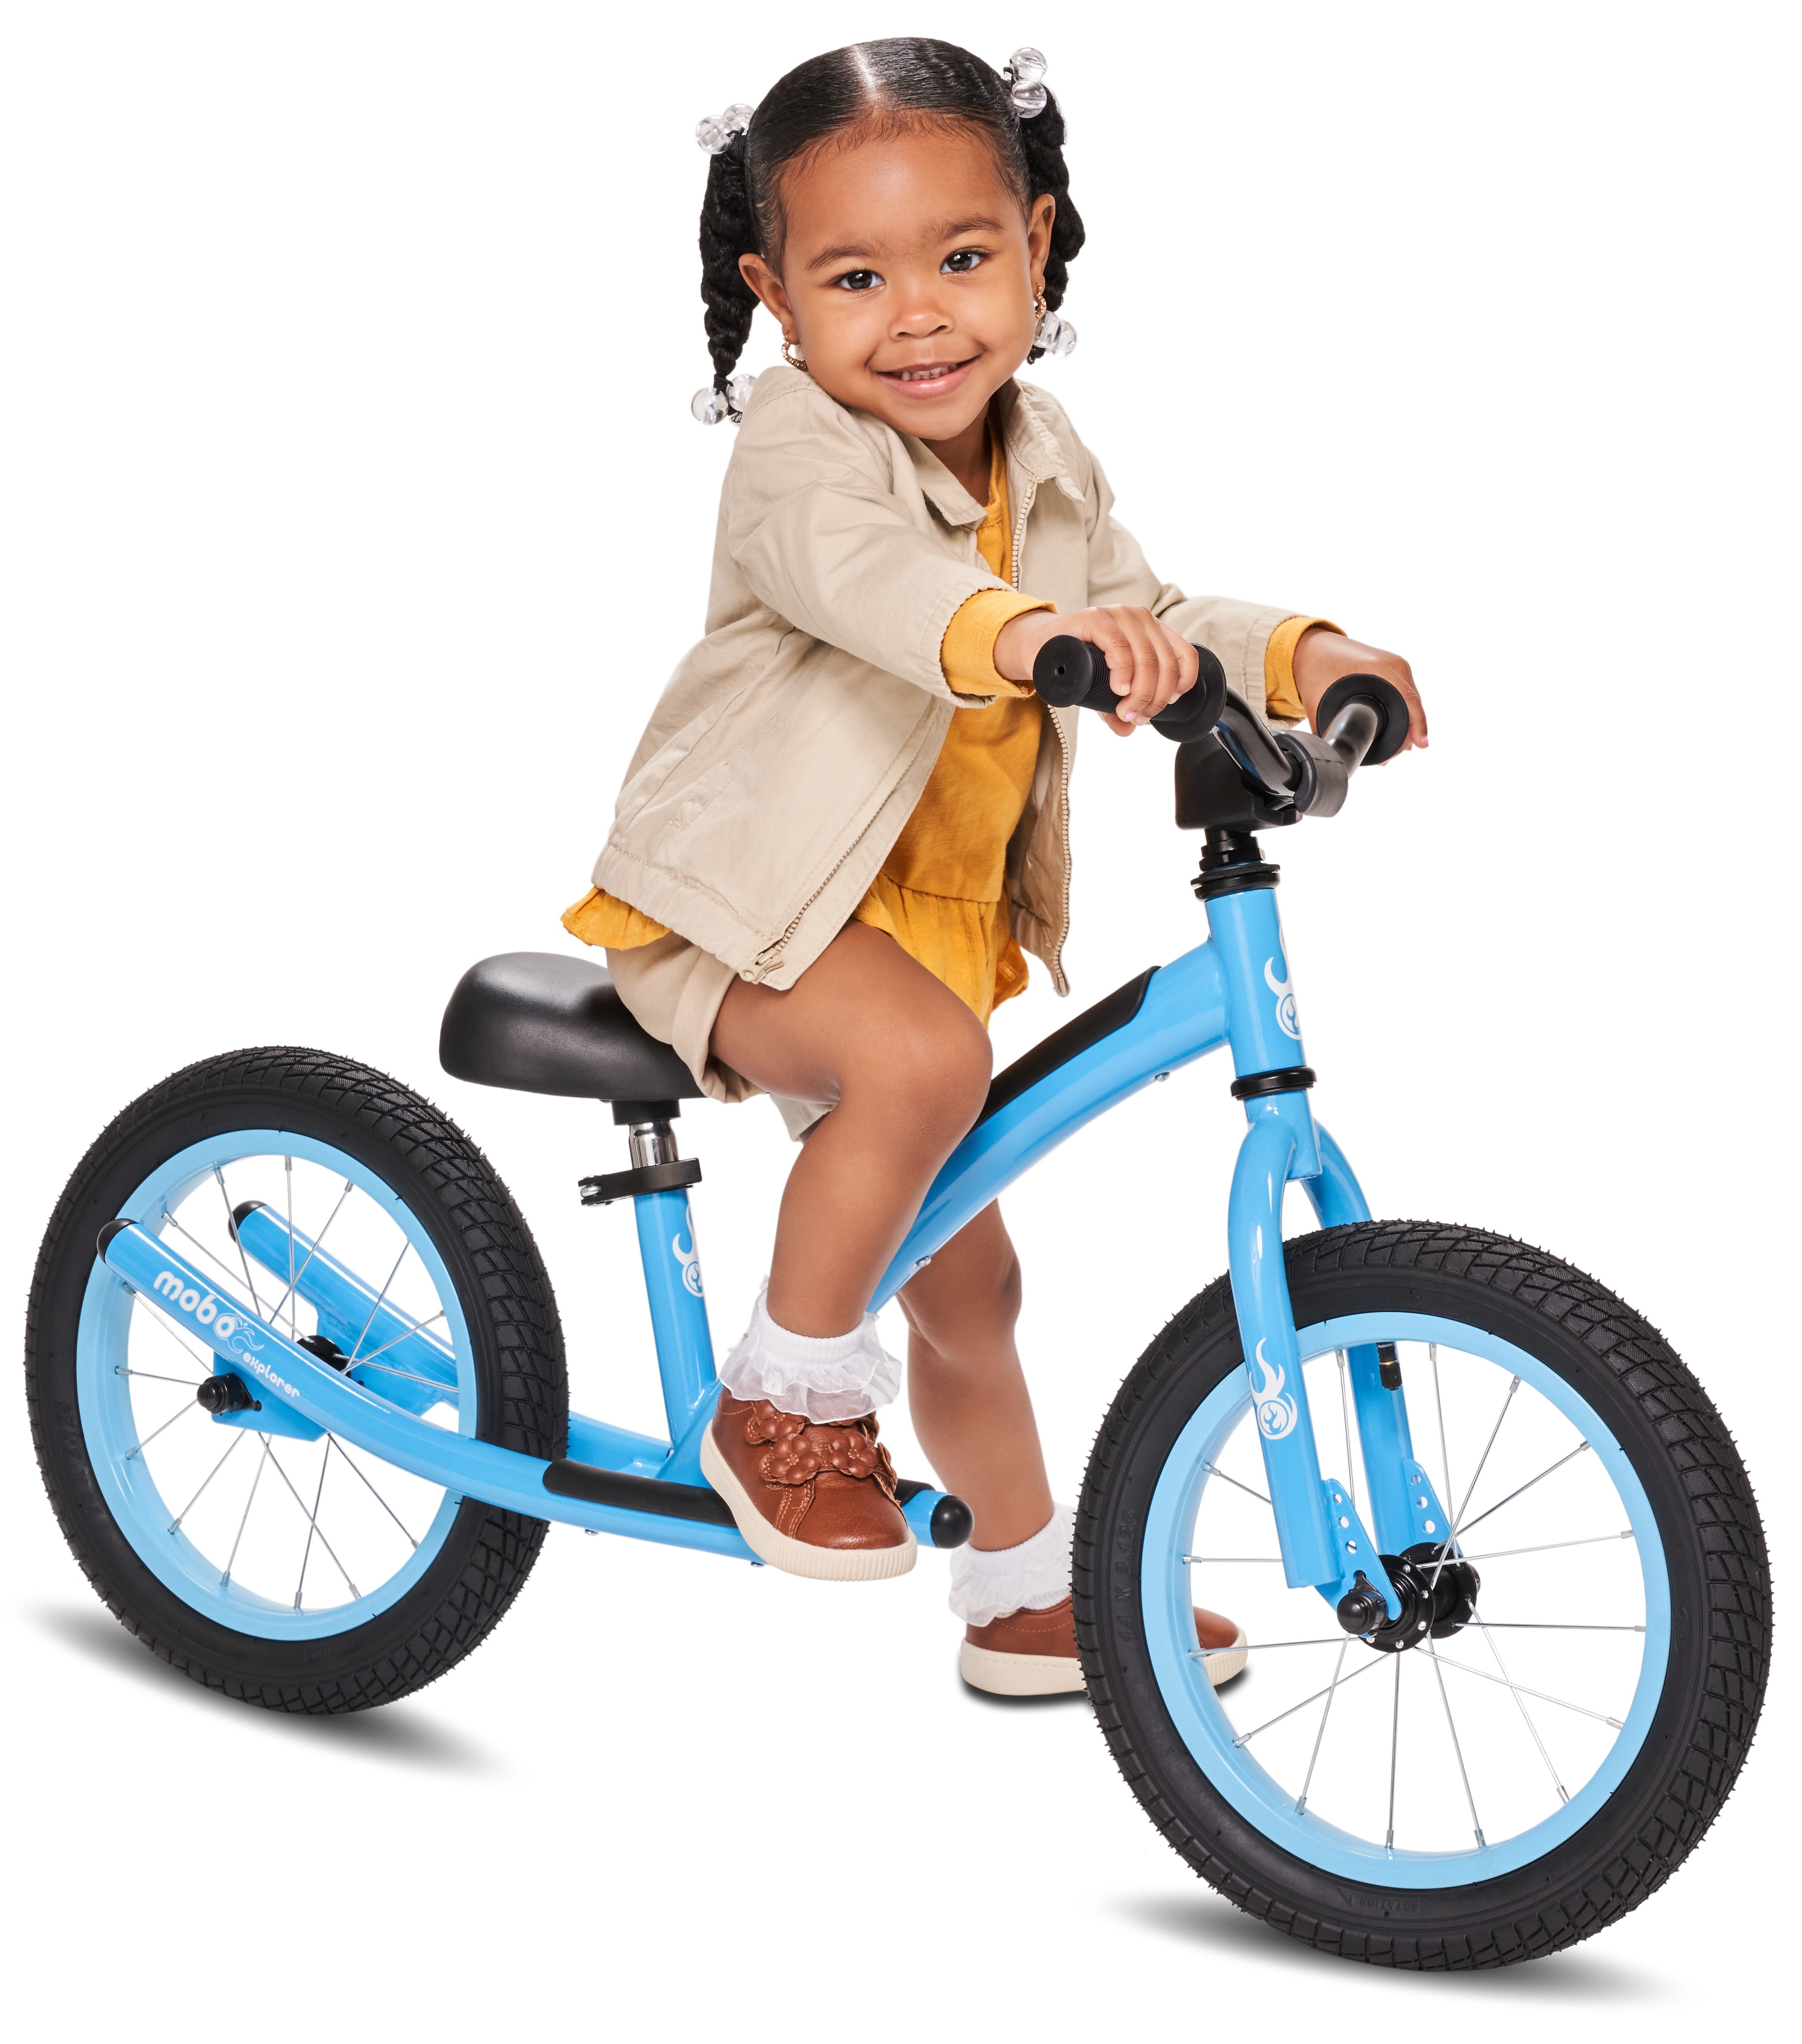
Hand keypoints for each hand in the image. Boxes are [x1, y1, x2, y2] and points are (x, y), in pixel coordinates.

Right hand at [993, 605, 1198, 735]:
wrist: (1038, 646)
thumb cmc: (1075, 662)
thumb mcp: (1102, 687)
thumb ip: (1116, 708)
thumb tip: (1128, 729)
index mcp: (1151, 630)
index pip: (1185, 655)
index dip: (1182, 684)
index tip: (1166, 705)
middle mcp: (1140, 618)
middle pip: (1165, 663)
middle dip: (1154, 698)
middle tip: (1137, 717)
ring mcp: (1119, 615)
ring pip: (1147, 659)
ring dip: (1141, 693)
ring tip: (1125, 711)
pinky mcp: (1095, 618)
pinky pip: (1119, 647)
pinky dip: (1123, 672)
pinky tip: (1119, 690)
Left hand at [1291, 629, 1427, 751]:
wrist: (1312, 646)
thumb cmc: (1315, 667)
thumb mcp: (1317, 698)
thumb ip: (1324, 728)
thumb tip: (1329, 754)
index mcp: (1379, 667)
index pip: (1408, 699)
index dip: (1418, 724)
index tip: (1421, 744)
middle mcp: (1393, 664)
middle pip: (1411, 703)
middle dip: (1407, 732)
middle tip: (1391, 758)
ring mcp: (1395, 665)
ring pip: (1408, 700)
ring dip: (1405, 723)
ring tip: (1391, 750)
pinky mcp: (1392, 668)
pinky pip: (1403, 693)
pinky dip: (1401, 711)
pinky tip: (1394, 730)